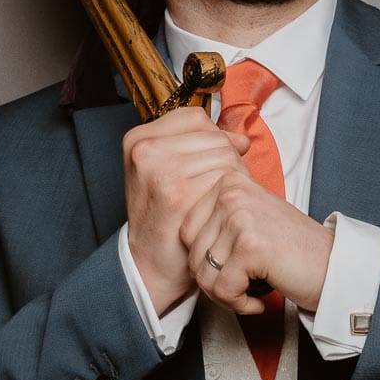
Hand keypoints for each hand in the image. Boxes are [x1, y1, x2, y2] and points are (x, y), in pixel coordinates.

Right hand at [123, 108, 250, 315]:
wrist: (151, 262)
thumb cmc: (164, 216)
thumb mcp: (167, 171)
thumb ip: (199, 146)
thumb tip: (242, 139)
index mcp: (138, 138)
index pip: (195, 117)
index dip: (213, 138)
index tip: (209, 163)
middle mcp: (145, 149)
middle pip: (213, 136)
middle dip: (227, 159)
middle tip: (218, 188)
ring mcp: (160, 169)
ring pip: (225, 154)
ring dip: (233, 176)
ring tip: (218, 199)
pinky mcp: (179, 192)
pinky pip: (226, 176)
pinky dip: (232, 192)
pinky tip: (221, 208)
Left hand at [179, 172, 334, 313]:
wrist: (333, 267)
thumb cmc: (290, 251)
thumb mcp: (248, 221)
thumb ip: (214, 221)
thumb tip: (173, 241)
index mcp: (228, 182)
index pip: (186, 231)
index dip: (204, 261)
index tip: (233, 269)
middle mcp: (232, 193)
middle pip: (192, 254)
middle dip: (214, 282)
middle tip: (243, 287)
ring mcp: (241, 218)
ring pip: (204, 274)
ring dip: (226, 295)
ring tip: (251, 292)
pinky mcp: (250, 246)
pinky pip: (222, 289)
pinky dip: (239, 304)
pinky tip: (259, 300)